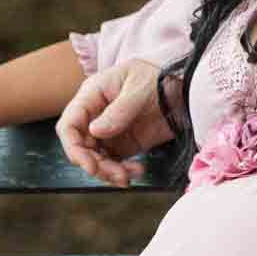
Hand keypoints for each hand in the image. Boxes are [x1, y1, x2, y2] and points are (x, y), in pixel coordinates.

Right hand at [57, 60, 176, 187]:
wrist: (187, 90)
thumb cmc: (160, 78)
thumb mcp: (139, 88)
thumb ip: (118, 110)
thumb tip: (95, 131)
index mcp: (92, 95)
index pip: (69, 124)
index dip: (73, 147)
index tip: (89, 165)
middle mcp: (95, 115)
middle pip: (80, 147)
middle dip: (95, 165)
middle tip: (116, 175)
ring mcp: (108, 131)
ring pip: (95, 159)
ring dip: (108, 172)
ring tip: (128, 177)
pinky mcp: (123, 144)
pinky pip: (113, 163)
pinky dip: (121, 172)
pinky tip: (137, 172)